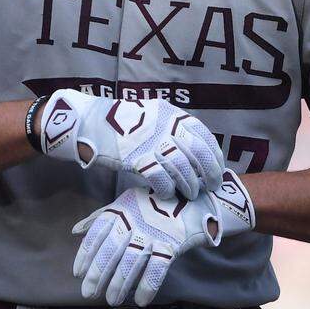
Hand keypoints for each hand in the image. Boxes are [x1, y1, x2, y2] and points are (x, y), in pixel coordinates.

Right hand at [39, 89, 224, 198]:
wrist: (91, 121)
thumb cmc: (123, 123)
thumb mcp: (152, 117)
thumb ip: (172, 130)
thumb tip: (194, 154)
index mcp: (172, 114)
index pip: (203, 135)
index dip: (214, 156)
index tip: (218, 170)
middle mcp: (165, 125)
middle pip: (197, 152)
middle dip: (208, 173)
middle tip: (210, 187)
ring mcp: (151, 141)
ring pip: (182, 167)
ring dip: (189, 184)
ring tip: (190, 195)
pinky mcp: (137, 156)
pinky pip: (161, 178)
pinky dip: (167, 188)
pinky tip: (167, 194)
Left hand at [71, 169, 255, 306]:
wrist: (193, 200)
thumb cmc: (153, 204)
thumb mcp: (125, 204)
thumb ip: (100, 218)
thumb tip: (75, 231)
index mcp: (121, 210)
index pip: (98, 233)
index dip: (86, 254)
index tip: (78, 274)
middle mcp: (134, 220)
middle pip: (112, 249)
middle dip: (98, 273)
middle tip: (89, 293)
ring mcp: (153, 231)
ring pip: (132, 260)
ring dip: (120, 283)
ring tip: (112, 299)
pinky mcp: (172, 243)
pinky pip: (158, 267)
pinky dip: (148, 285)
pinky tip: (140, 300)